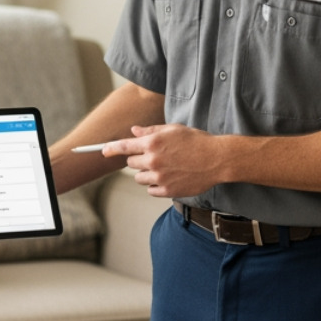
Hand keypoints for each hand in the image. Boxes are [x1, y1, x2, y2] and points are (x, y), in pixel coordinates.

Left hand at [104, 124, 223, 198]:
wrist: (217, 159)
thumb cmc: (197, 141)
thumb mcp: (173, 130)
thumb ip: (150, 131)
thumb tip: (133, 131)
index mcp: (153, 143)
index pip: (124, 146)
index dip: (111, 149)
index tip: (102, 151)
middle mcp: (153, 161)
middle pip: (131, 164)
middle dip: (139, 160)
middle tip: (155, 157)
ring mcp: (159, 177)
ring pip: (140, 178)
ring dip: (147, 174)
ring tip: (165, 168)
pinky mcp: (167, 190)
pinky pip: (151, 190)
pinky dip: (157, 185)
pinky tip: (170, 177)